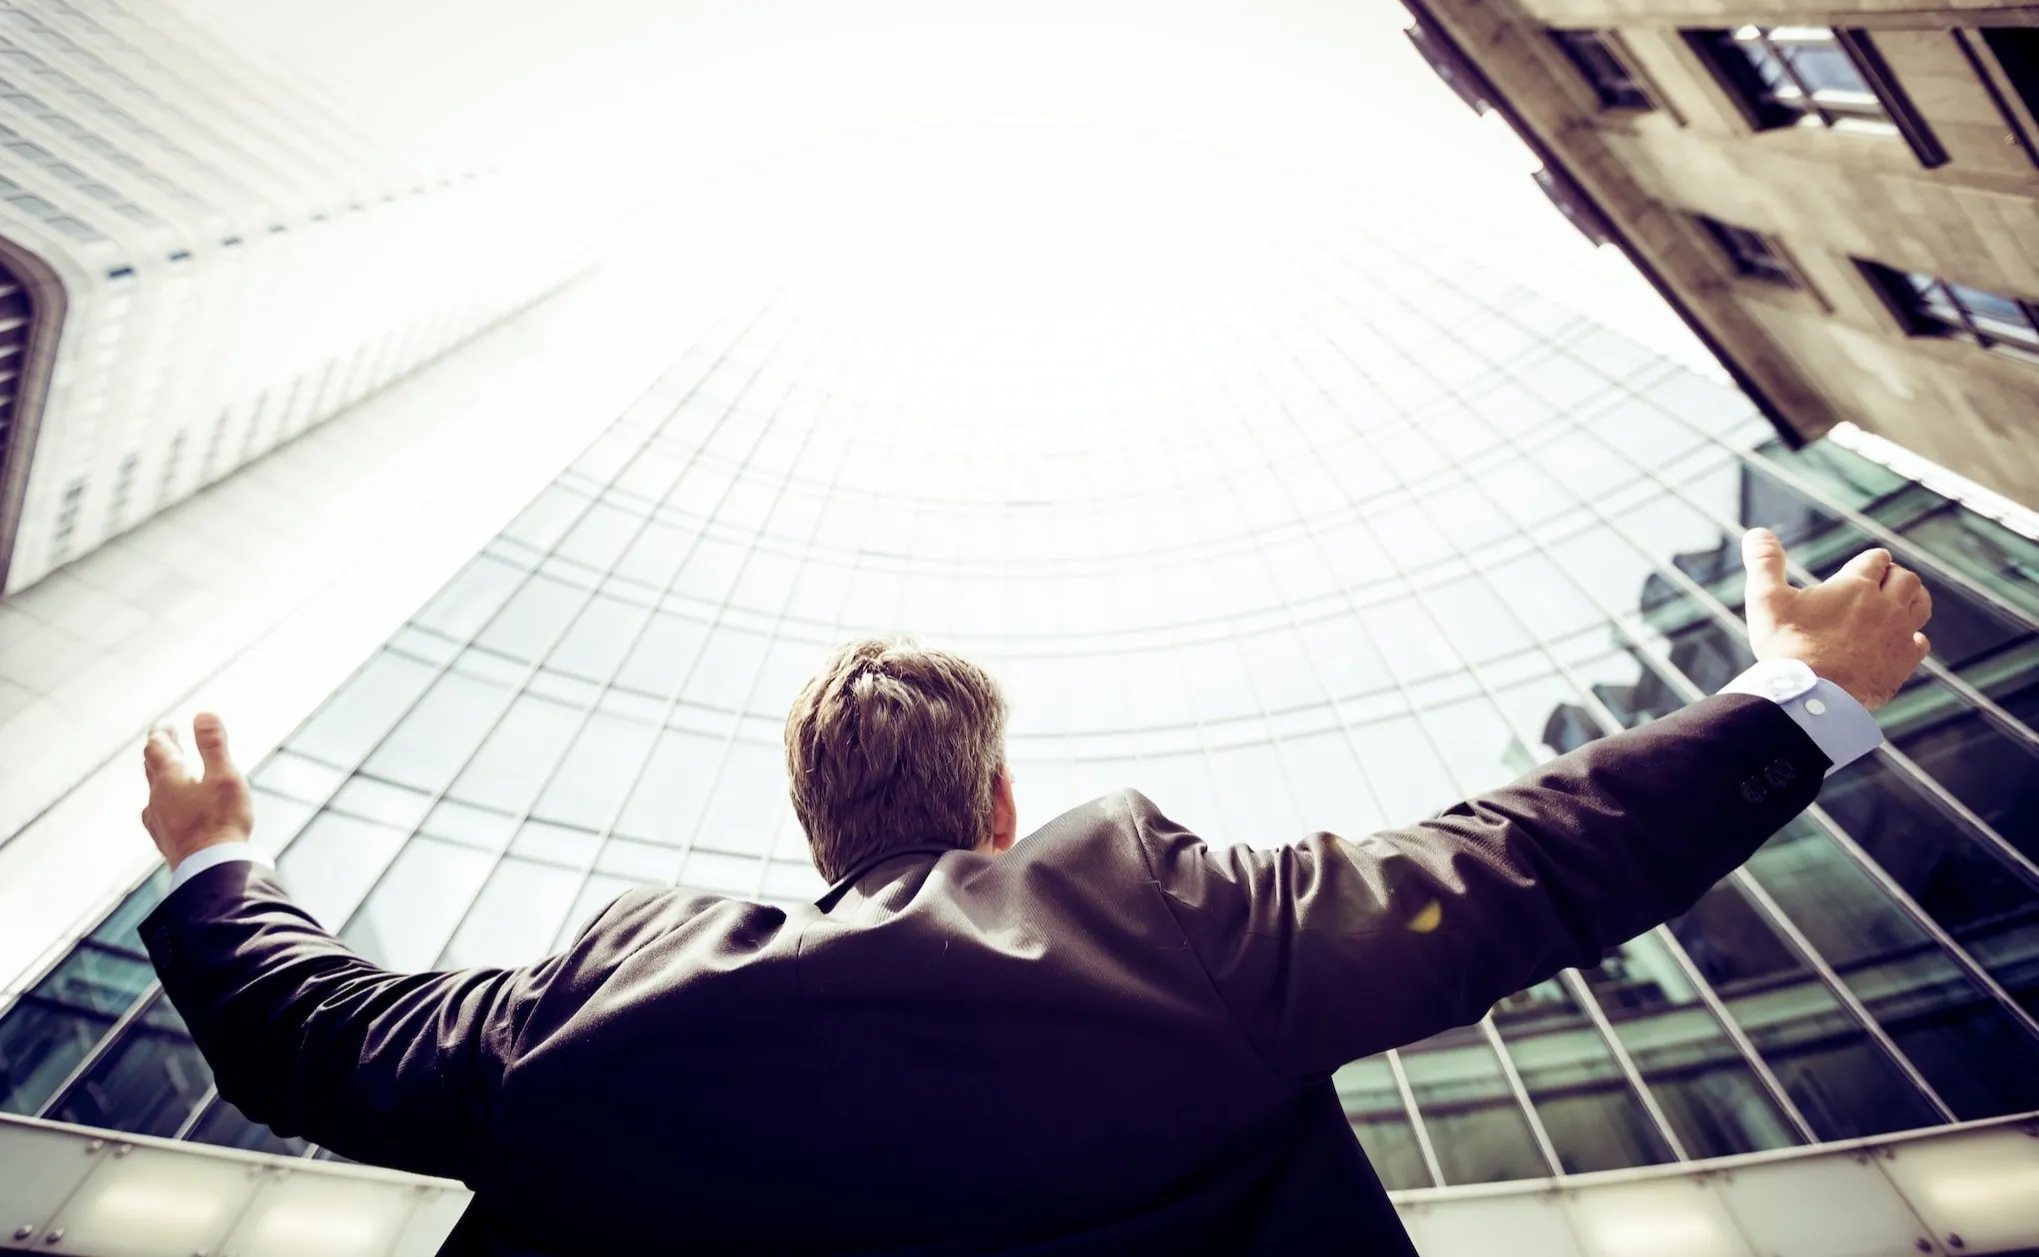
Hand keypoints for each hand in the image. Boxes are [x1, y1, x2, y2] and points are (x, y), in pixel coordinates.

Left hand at [141, 713, 253, 870]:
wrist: (211, 870)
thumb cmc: (221, 821)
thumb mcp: (224, 776)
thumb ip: (213, 746)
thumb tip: (203, 714)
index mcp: (169, 779)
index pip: (158, 748)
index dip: (162, 733)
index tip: (166, 724)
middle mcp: (157, 799)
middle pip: (152, 768)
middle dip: (159, 751)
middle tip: (166, 739)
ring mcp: (159, 822)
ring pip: (153, 792)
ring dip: (160, 776)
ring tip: (167, 772)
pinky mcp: (165, 841)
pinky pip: (158, 814)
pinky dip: (163, 802)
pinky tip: (166, 811)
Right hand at [1741, 528, 1931, 709]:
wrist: (1810, 694)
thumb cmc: (1786, 645)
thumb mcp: (1766, 599)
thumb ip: (1765, 563)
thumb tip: (1756, 532)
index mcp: (1856, 585)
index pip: (1876, 559)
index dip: (1870, 560)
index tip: (1862, 566)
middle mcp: (1886, 606)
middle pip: (1906, 579)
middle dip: (1894, 576)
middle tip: (1880, 582)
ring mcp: (1898, 635)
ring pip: (1921, 605)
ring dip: (1912, 599)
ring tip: (1899, 602)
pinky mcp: (1903, 663)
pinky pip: (1920, 643)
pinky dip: (1913, 638)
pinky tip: (1900, 641)